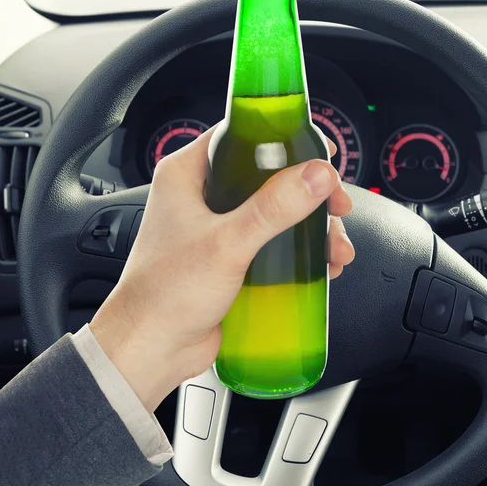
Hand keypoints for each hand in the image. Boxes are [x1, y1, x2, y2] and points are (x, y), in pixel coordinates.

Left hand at [90, 127, 354, 411]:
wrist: (150, 350)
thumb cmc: (163, 296)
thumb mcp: (226, 244)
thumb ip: (273, 207)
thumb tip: (315, 176)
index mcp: (187, 175)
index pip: (241, 135)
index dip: (284, 137)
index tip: (318, 150)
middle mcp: (203, 196)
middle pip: (268, 174)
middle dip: (308, 191)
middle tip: (335, 205)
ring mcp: (218, 227)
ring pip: (276, 210)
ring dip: (311, 225)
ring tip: (335, 247)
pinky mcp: (232, 255)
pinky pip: (272, 240)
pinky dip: (300, 249)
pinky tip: (322, 266)